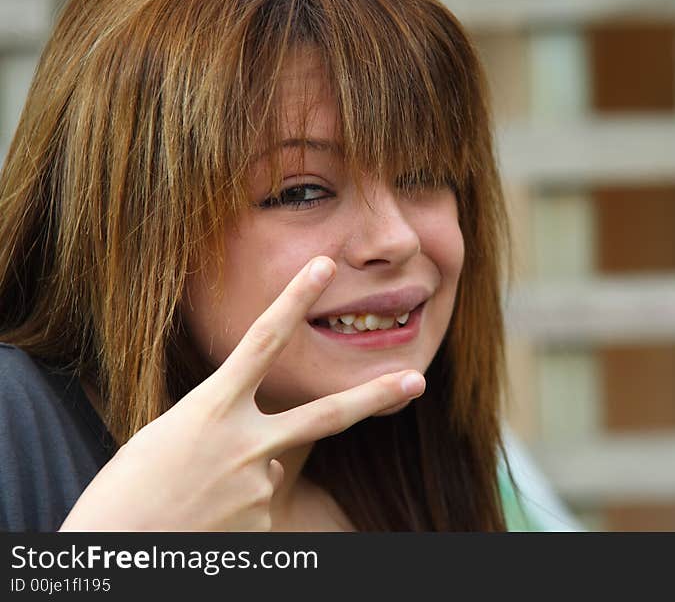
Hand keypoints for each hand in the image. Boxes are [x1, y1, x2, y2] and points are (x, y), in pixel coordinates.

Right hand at [59, 256, 424, 530]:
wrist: (112, 553)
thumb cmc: (126, 492)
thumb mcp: (168, 439)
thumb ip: (227, 434)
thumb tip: (271, 458)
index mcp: (209, 410)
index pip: (261, 341)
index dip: (294, 299)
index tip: (323, 265)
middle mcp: (243, 446)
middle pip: (326, 414)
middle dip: (376, 395)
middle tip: (417, 379)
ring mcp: (256, 489)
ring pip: (269, 469)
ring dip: (239, 478)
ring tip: (195, 501)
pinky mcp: (262, 527)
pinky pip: (259, 508)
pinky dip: (236, 510)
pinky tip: (204, 523)